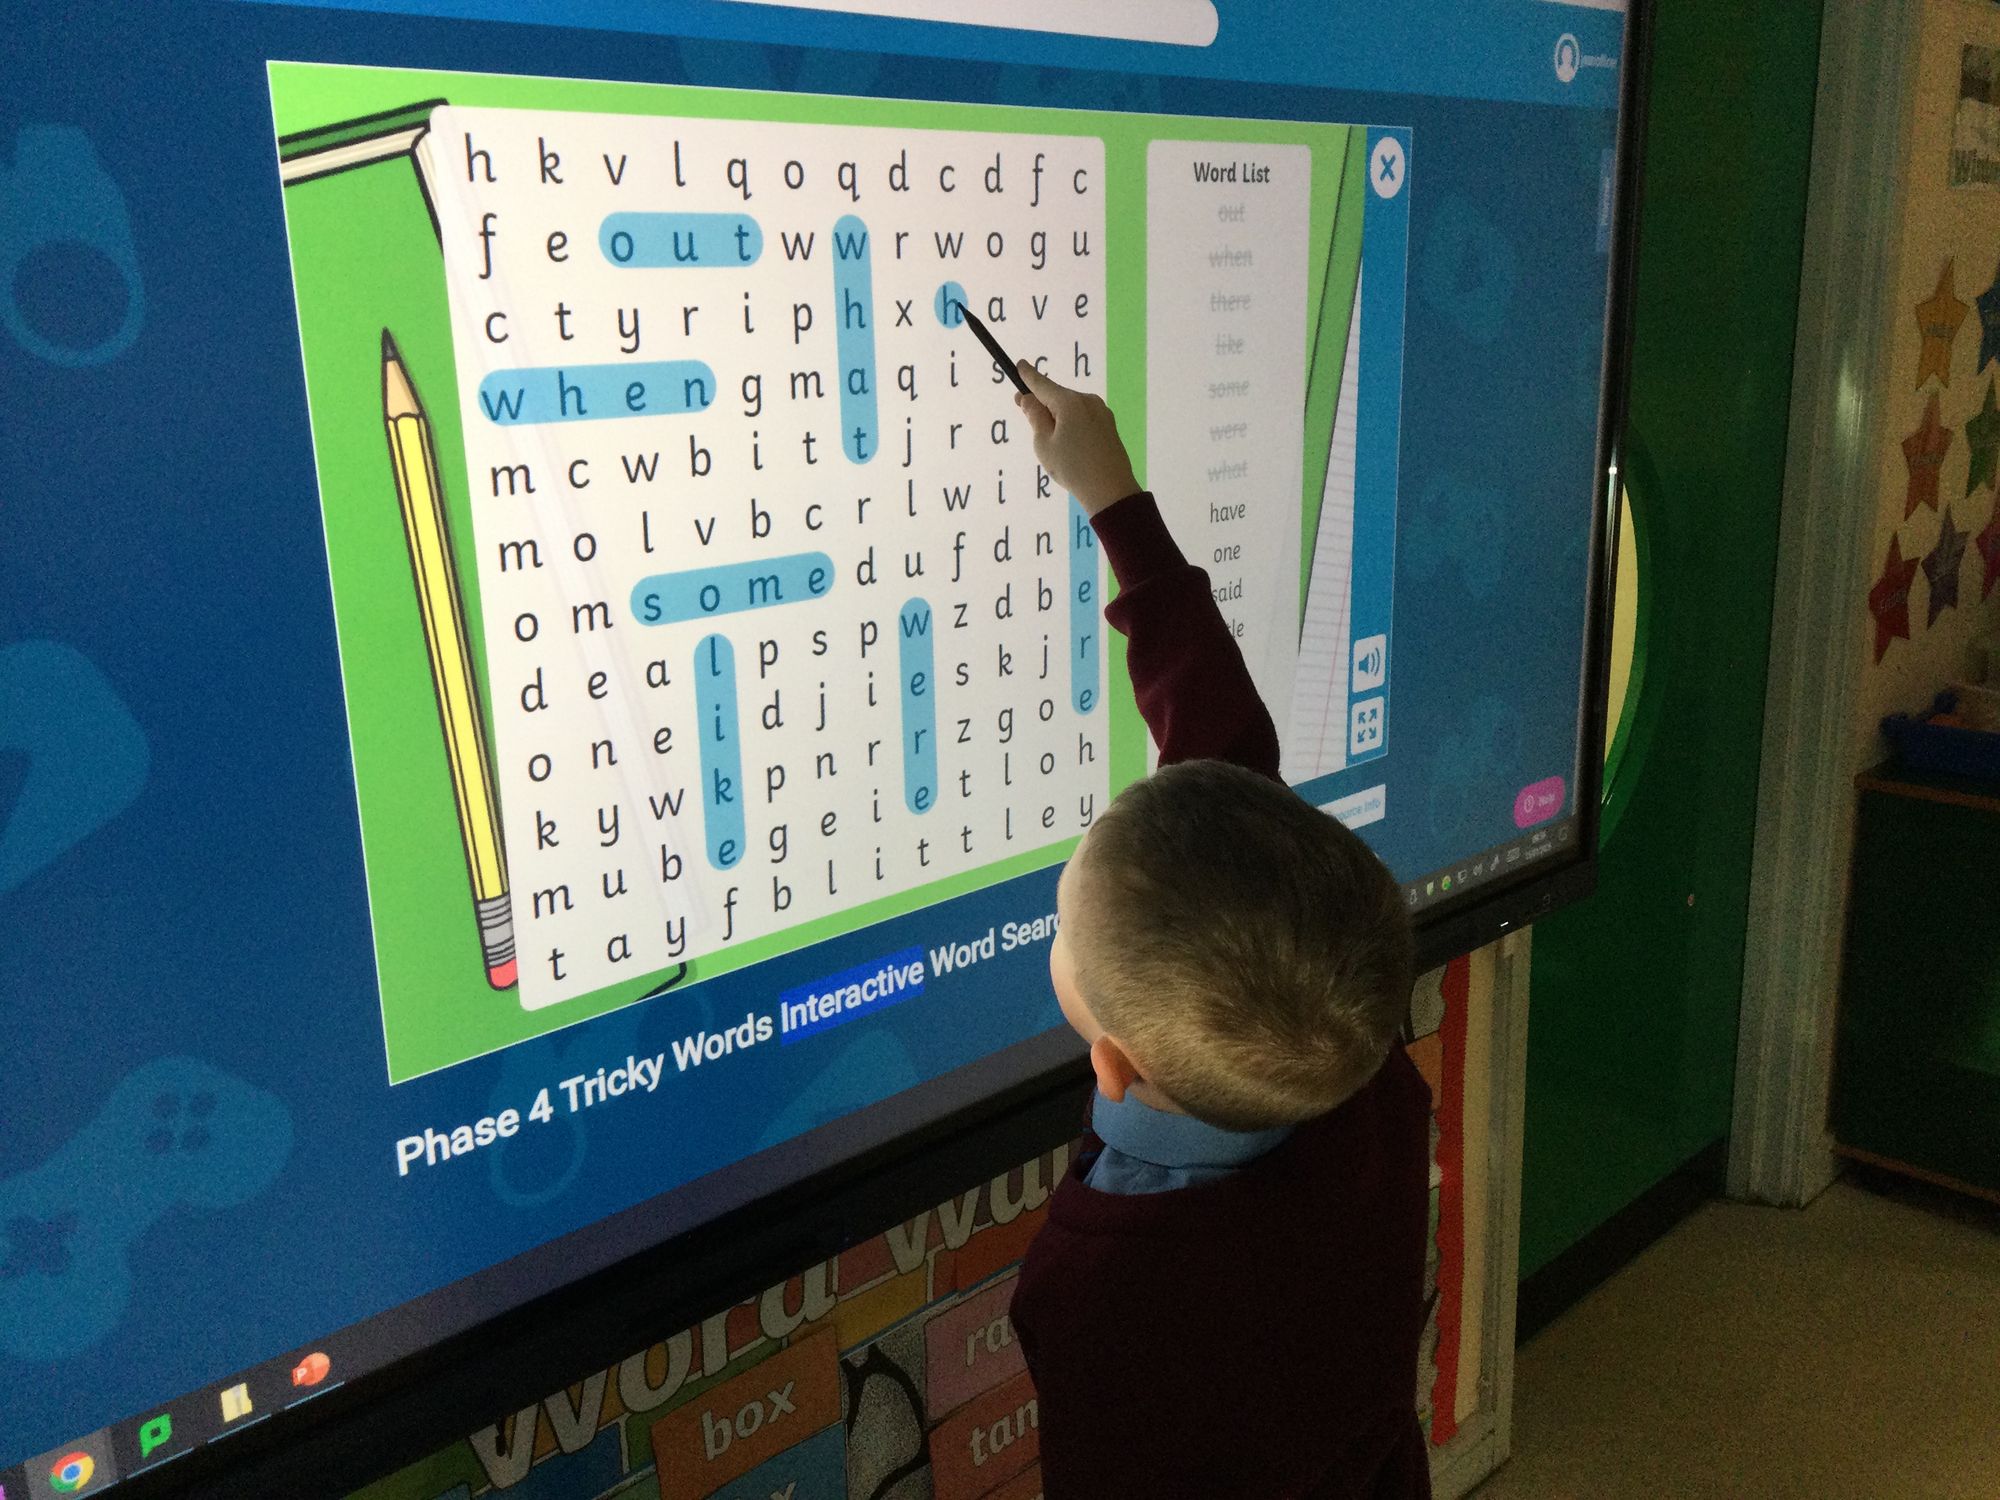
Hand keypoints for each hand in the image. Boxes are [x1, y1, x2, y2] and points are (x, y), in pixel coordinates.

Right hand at [1014, 360, 1140, 516]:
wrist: (1111, 491)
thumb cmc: (1072, 468)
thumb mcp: (1044, 444)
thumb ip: (1035, 417)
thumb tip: (1029, 398)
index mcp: (1070, 402)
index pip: (1043, 384)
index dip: (1029, 376)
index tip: (1020, 365)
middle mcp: (1088, 400)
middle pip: (1057, 396)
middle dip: (1042, 404)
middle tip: (1027, 417)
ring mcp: (1101, 412)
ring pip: (1071, 408)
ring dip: (1058, 417)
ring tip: (1053, 444)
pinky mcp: (1109, 424)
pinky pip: (1083, 417)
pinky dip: (1072, 424)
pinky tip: (1070, 445)